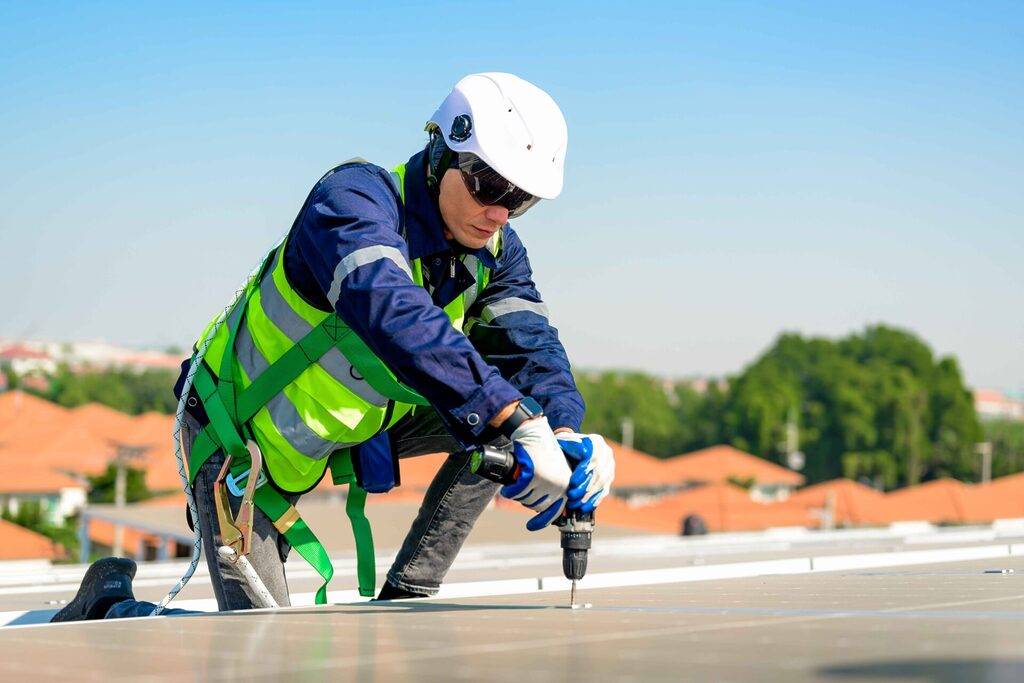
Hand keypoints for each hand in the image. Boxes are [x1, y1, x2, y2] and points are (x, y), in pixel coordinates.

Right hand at [499, 416, 572, 530]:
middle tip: (519, 494)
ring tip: (514, 489)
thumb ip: (555, 488)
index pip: (555, 510)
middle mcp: (560, 485)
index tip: (531, 526)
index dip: (542, 521)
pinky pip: (518, 492)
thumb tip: (545, 510)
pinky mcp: (534, 475)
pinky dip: (510, 492)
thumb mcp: (555, 471)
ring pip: (527, 499)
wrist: (535, 434)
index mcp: (567, 485)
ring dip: (518, 496)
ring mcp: (547, 481)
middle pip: (537, 506)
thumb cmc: (544, 452)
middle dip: (525, 501)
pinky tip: (507, 490)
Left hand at [556, 432, 614, 511]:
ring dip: (587, 497)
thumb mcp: (564, 442)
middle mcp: (606, 454)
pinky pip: (604, 491)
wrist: (576, 446)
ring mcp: (610, 467)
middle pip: (598, 474)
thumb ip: (562, 449)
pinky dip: (594, 501)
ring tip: (575, 505)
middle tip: (571, 497)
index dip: (583, 472)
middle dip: (584, 488)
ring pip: (601, 484)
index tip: (572, 483)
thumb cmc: (566, 445)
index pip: (592, 459)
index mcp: (596, 442)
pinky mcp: (609, 478)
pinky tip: (584, 508)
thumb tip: (555, 461)